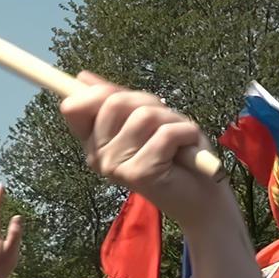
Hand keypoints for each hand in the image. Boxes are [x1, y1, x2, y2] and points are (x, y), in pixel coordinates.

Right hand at [60, 74, 233, 229]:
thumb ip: (116, 99)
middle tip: (166, 122)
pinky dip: (186, 133)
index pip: (75, 106)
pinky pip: (165, 133)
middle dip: (149, 103)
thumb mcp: (147, 121)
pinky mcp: (139, 173)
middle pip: (115, 102)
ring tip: (180, 141)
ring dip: (172, 121)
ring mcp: (116, 167)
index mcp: (94, 144)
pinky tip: (189, 150)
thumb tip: (82, 77)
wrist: (203, 200)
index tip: (120, 95)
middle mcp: (98, 157)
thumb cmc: (178, 157)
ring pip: (144, 116)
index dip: (99, 93)